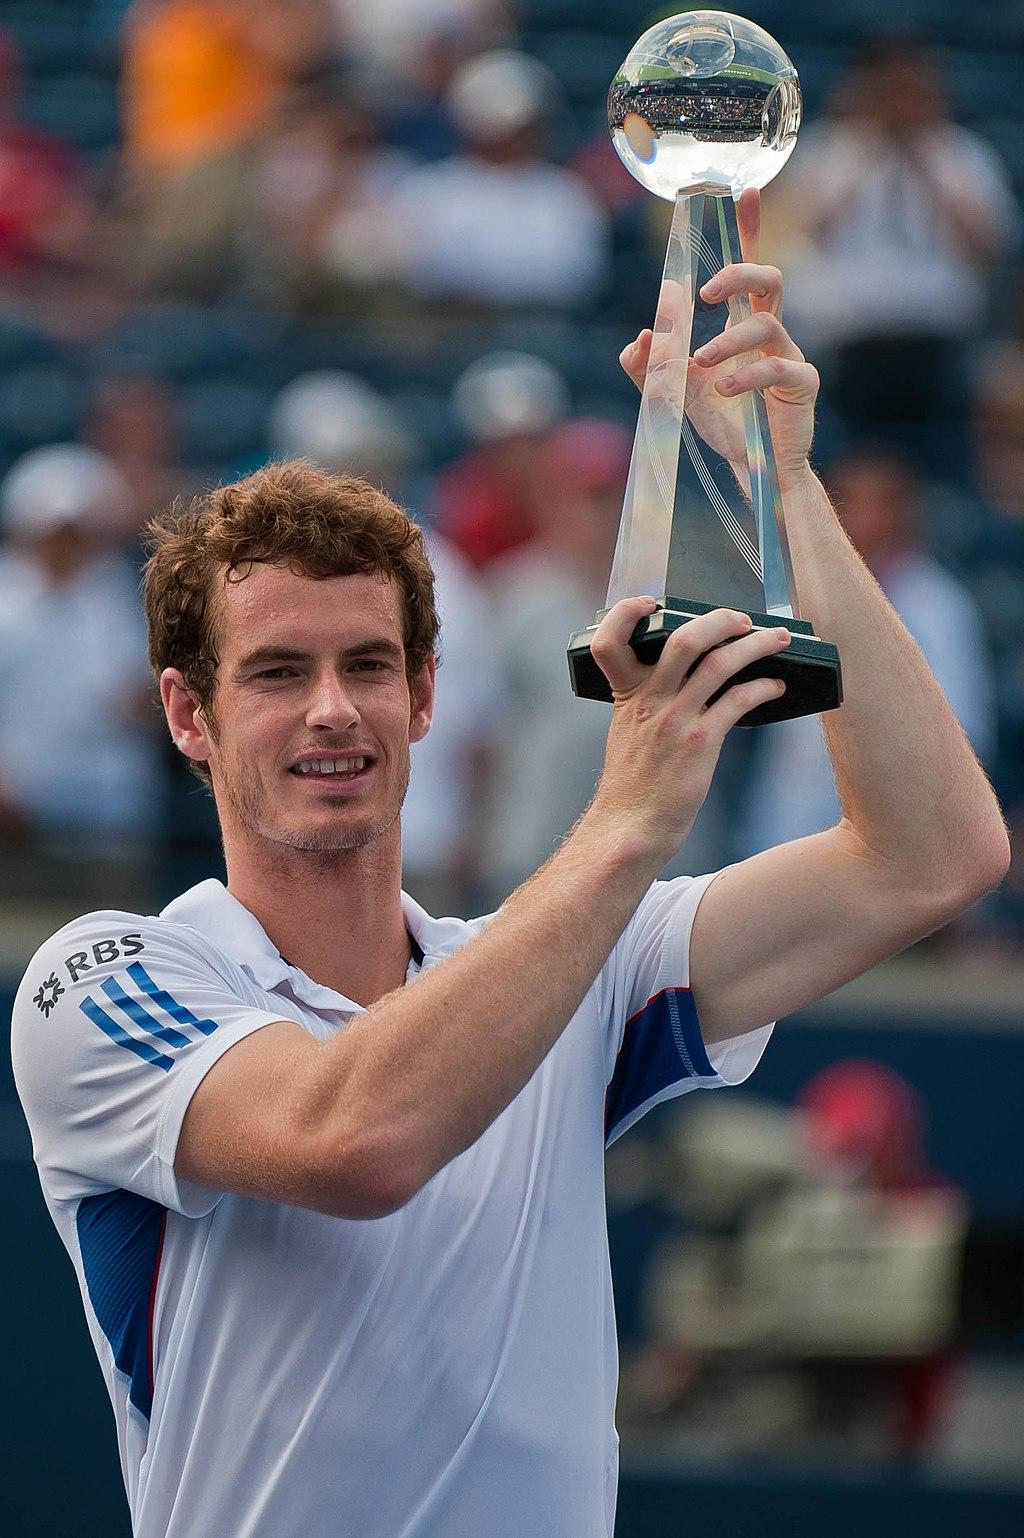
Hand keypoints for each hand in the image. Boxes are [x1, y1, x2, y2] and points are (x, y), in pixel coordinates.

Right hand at [588, 596, 790, 862]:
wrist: (632, 826)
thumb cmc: (634, 781)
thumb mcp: (628, 731)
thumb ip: (648, 699)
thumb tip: (694, 672)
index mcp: (625, 694)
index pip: (609, 641)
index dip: (626, 613)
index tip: (652, 603)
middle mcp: (648, 700)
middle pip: (684, 638)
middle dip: (720, 620)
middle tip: (742, 619)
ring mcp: (674, 720)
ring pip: (720, 663)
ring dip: (756, 645)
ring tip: (778, 639)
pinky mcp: (700, 742)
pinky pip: (738, 700)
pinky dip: (761, 687)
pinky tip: (775, 686)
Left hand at [619, 190, 818, 490]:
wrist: (757, 475)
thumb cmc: (724, 429)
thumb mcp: (675, 396)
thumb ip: (650, 368)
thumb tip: (638, 338)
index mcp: (743, 327)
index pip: (747, 269)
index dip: (748, 229)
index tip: (744, 191)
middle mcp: (771, 333)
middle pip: (769, 279)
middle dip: (737, 274)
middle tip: (703, 295)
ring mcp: (791, 355)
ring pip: (766, 323)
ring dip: (727, 340)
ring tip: (701, 365)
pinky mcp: (803, 384)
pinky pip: (779, 365)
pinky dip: (747, 375)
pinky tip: (724, 391)